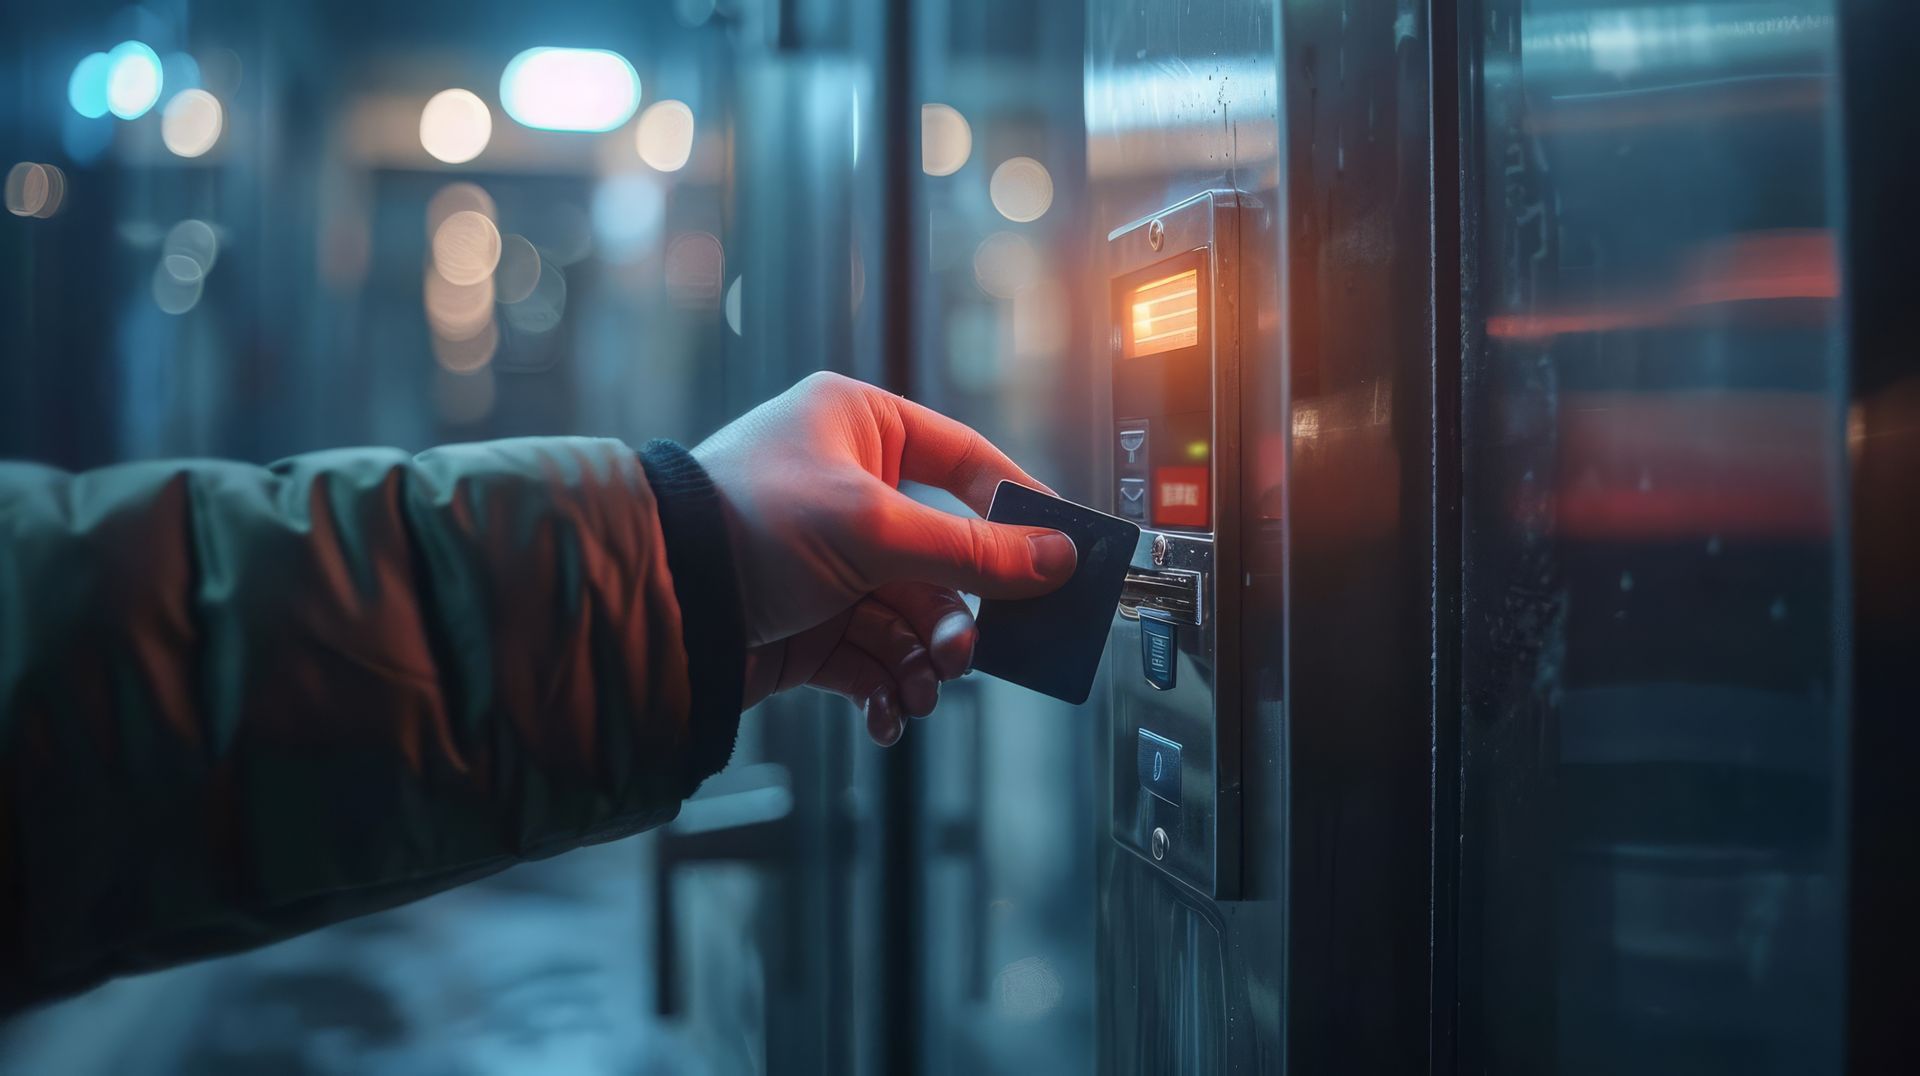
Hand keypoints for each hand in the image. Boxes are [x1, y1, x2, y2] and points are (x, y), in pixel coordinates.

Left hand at [693, 372, 1076, 744]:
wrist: (655, 598)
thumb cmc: (749, 525)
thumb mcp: (875, 530)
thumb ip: (974, 553)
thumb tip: (1058, 560)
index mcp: (859, 427)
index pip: (965, 460)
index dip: (1015, 508)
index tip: (1061, 552)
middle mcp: (846, 488)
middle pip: (944, 558)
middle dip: (957, 616)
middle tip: (966, 653)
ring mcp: (828, 561)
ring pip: (910, 617)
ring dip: (923, 663)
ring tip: (920, 693)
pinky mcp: (806, 623)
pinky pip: (870, 659)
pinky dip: (885, 690)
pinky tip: (886, 715)